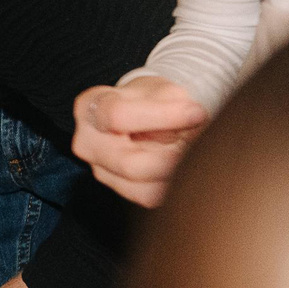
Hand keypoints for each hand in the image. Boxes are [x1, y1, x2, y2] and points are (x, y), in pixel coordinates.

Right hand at [72, 76, 208, 205]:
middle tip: (201, 144)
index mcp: (90, 107)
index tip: (197, 113)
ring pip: (143, 188)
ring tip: (194, 155)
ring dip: (177, 174)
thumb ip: (175, 103)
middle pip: (129, 163)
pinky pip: (151, 197)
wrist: (145, 115)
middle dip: (173, 156)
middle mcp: (87, 143)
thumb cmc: (151, 99)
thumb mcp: (162, 90)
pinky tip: (187, 169)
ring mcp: (100, 170)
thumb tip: (197, 120)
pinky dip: (175, 186)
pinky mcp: (120, 189)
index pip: (118, 116)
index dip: (162, 116)